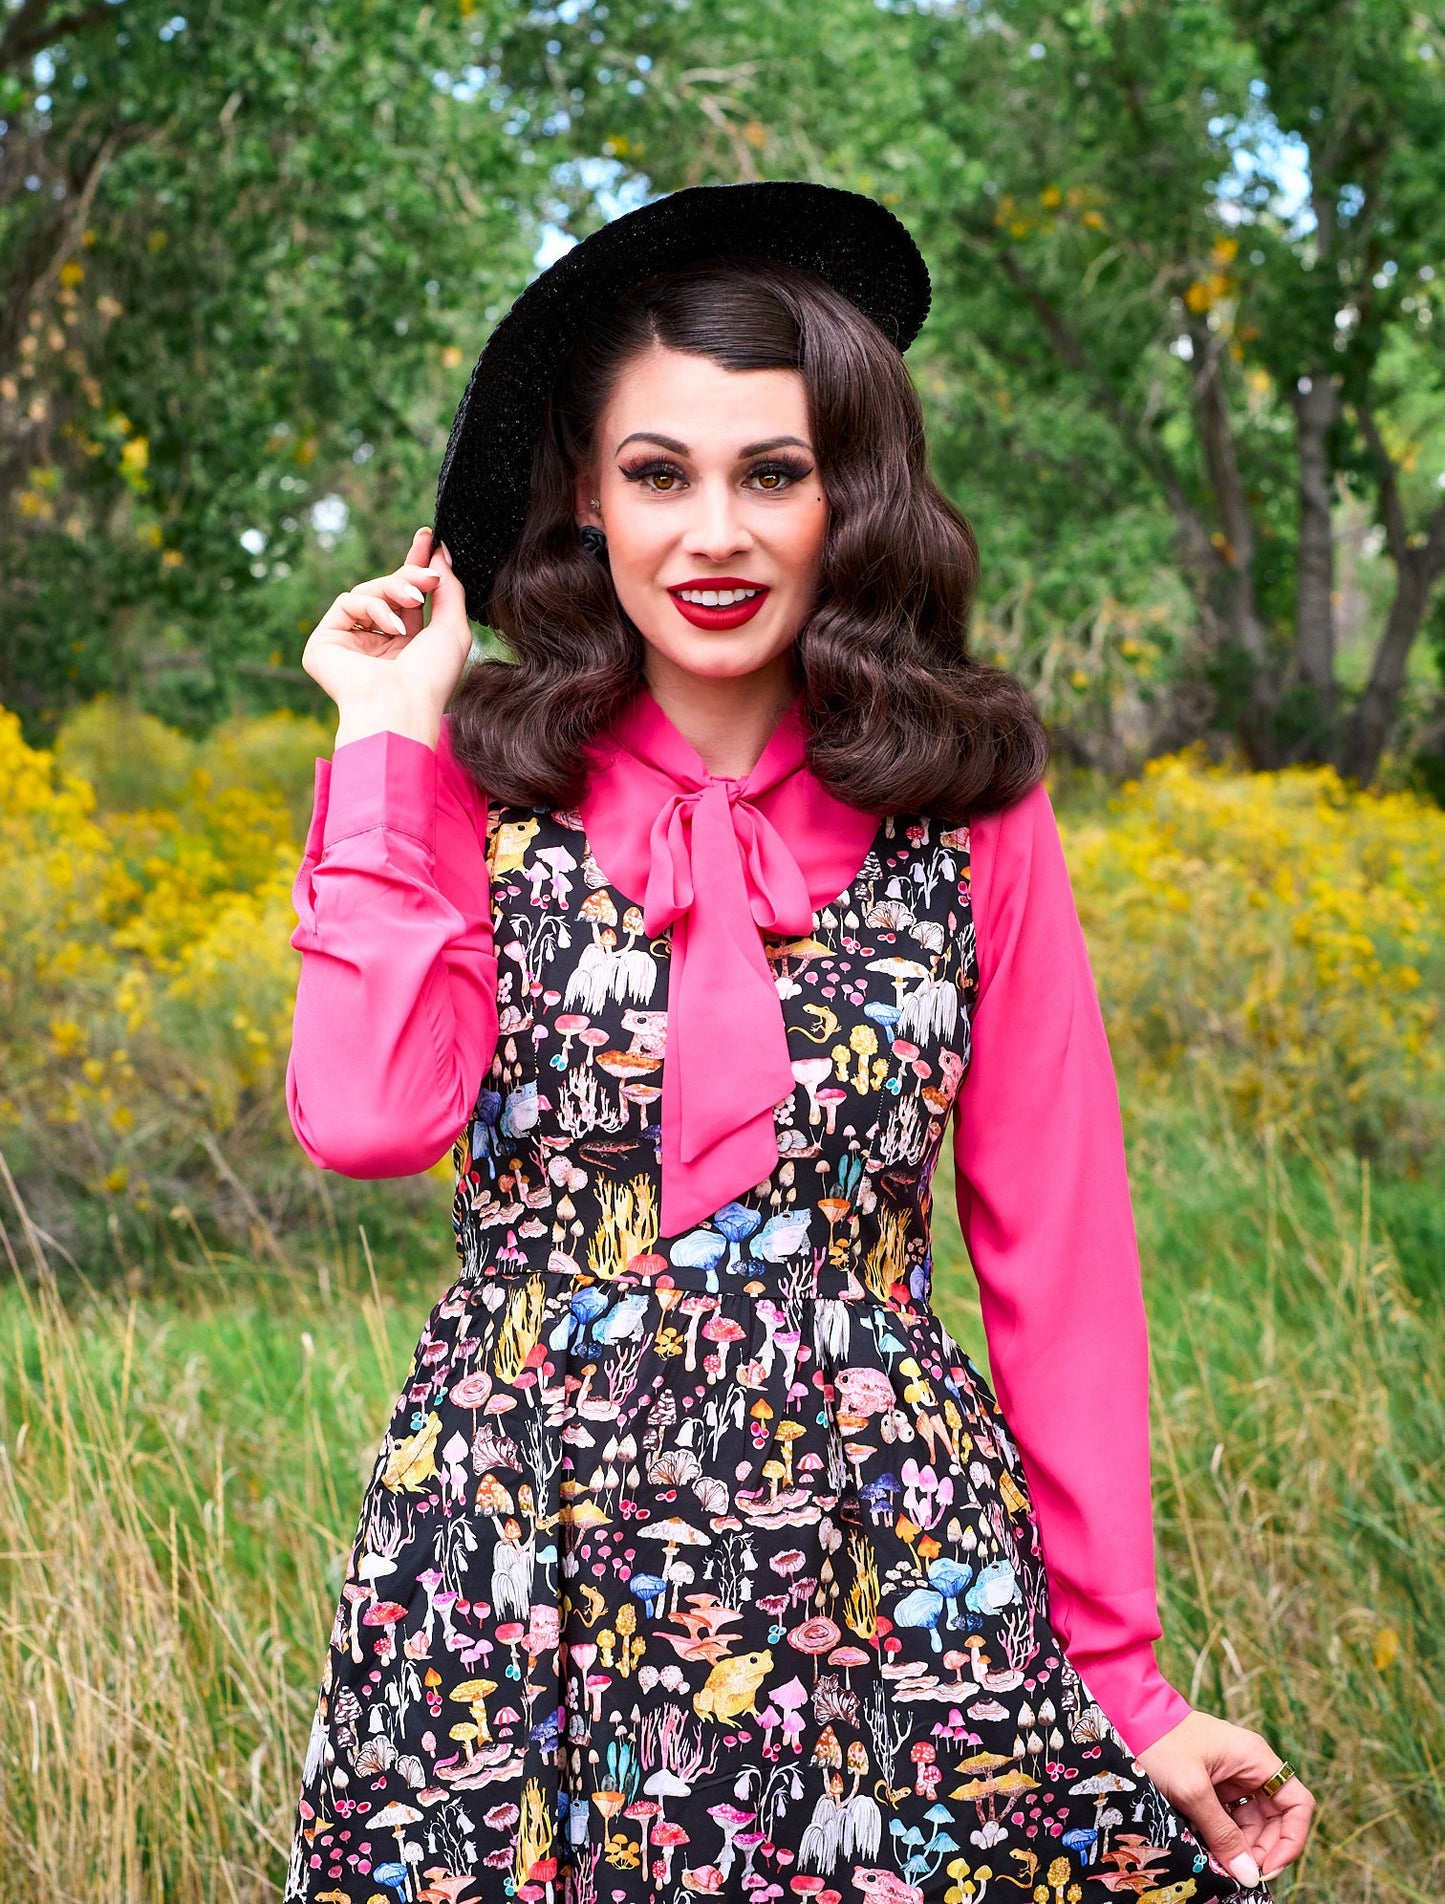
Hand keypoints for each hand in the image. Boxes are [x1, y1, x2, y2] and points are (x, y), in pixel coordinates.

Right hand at [302, 526, 472, 749]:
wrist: (402, 706)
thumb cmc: (431, 679)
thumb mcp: (453, 630)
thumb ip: (450, 590)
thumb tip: (440, 553)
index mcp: (407, 646)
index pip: (408, 596)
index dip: (416, 565)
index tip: (428, 537)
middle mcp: (377, 644)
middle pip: (388, 589)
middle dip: (410, 574)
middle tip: (430, 574)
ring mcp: (350, 643)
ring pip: (368, 591)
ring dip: (395, 590)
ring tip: (415, 603)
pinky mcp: (325, 642)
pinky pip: (347, 602)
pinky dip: (373, 607)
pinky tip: (392, 627)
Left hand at [1138, 1710, 1314, 1888]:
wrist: (1128, 1717)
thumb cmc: (1161, 1743)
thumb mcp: (1192, 1790)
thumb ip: (1221, 1833)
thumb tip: (1249, 1875)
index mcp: (1256, 1759)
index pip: (1298, 1804)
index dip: (1292, 1839)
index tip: (1269, 1867)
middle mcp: (1250, 1768)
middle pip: (1276, 1819)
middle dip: (1262, 1849)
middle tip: (1239, 1872)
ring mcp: (1232, 1777)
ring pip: (1252, 1823)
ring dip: (1241, 1846)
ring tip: (1219, 1862)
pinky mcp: (1213, 1787)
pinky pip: (1230, 1819)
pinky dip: (1223, 1837)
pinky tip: (1209, 1849)